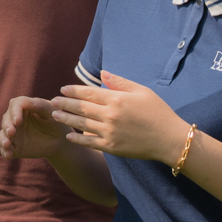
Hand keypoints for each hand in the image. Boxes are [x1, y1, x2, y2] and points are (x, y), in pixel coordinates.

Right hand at [0, 95, 72, 160]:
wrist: (59, 140)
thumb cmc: (55, 121)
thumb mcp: (50, 112)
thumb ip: (39, 105)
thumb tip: (25, 102)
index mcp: (23, 107)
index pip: (15, 105)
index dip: (14, 112)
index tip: (18, 121)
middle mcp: (14, 119)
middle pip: (6, 120)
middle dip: (7, 126)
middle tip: (11, 132)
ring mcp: (13, 134)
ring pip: (2, 135)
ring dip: (3, 139)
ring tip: (7, 144)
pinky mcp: (14, 147)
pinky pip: (6, 149)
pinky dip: (5, 152)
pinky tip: (8, 156)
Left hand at [47, 72, 184, 163]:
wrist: (169, 139)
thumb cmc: (157, 112)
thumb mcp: (141, 91)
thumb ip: (120, 82)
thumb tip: (102, 74)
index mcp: (117, 99)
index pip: (89, 92)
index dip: (73, 90)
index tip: (63, 89)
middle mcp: (110, 115)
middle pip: (82, 107)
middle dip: (65, 103)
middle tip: (52, 101)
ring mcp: (110, 132)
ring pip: (82, 124)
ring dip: (67, 119)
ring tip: (55, 115)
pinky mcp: (111, 147)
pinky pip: (90, 142)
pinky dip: (78, 139)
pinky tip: (69, 135)